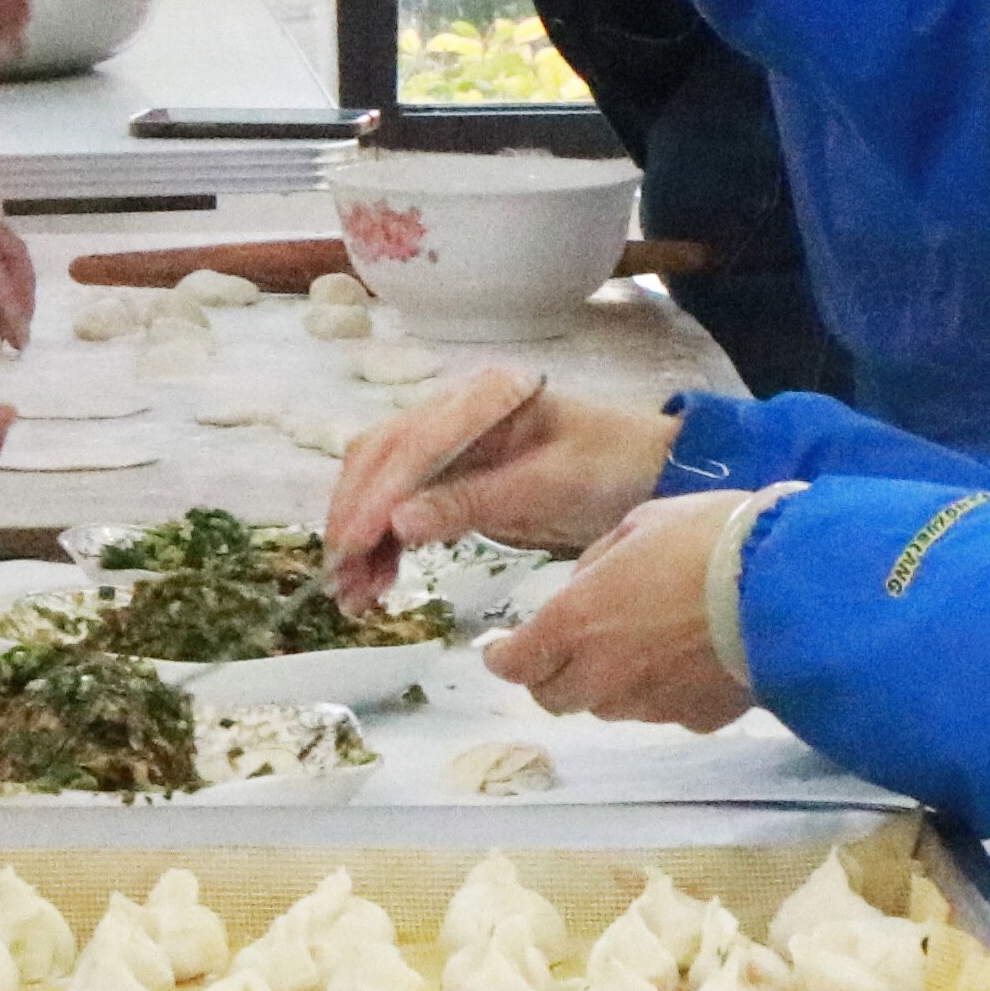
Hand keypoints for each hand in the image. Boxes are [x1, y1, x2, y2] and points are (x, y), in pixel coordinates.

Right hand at [321, 365, 684, 605]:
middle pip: (379, 457)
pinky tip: (375, 581)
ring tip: (354, 594)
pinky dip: (382, 542)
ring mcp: (449, 441)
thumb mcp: (551, 485)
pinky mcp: (451, 474)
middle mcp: (454, 409)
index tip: (351, 545)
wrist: (650, 471)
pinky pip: (400, 504)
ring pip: (380, 482)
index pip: (410, 444)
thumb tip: (398, 522)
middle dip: (353, 518)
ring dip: (360, 536)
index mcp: (482, 396)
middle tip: (339, 578)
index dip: (374, 495)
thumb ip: (475, 499)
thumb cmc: (611, 468)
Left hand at [483, 493, 762, 730]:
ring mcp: (651, 704)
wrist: (786, 585)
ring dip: (608, 685)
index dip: (504, 658)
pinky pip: (663, 711)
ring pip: (608, 707)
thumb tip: (585, 586)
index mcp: (576, 623)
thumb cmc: (707, 538)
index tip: (503, 650)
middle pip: (555, 698)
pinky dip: (662, 692)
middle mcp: (603, 675)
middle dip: (554, 676)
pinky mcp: (697, 719)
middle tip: (567, 650)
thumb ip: (597, 564)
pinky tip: (687, 660)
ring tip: (638, 648)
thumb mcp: (638, 524)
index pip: (516, 664)